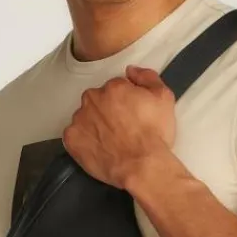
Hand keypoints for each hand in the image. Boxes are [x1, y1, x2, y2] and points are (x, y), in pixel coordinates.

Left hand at [63, 64, 175, 188]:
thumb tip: (132, 71)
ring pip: (85, 117)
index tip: (131, 114)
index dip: (125, 101)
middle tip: (122, 128)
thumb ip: (147, 77)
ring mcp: (80, 119)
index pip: (115, 88)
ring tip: (111, 141)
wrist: (142, 165)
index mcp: (113, 87)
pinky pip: (74, 136)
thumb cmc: (153, 136)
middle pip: (98, 100)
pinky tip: (99, 148)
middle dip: (107, 111)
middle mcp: (93, 99)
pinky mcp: (71, 139)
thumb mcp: (164, 98)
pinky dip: (83, 141)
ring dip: (94, 125)